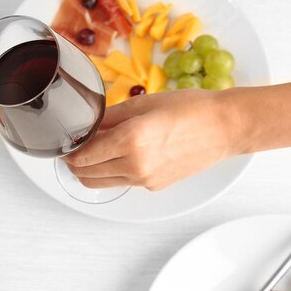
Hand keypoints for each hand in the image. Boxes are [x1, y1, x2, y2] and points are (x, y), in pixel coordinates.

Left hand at [64, 89, 240, 189]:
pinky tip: (115, 157)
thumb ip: (109, 117)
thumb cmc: (190, 109)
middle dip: (74, 163)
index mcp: (131, 140)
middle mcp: (136, 165)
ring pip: (100, 184)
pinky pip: (121, 183)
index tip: (65, 143)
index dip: (68, 150)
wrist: (225, 127)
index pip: (83, 155)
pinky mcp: (154, 187)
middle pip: (86, 174)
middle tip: (72, 149)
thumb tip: (87, 126)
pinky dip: (111, 173)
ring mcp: (145, 180)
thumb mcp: (143, 104)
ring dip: (89, 172)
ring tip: (89, 154)